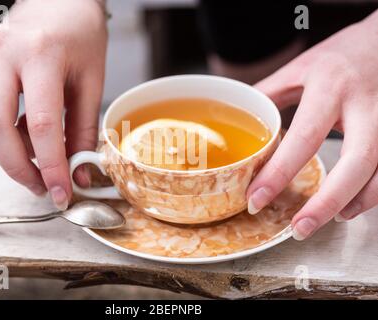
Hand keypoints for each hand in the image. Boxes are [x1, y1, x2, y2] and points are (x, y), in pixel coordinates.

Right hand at [0, 0, 106, 209]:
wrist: (60, 2)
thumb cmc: (81, 35)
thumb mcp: (92, 81)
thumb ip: (84, 130)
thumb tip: (79, 172)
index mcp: (40, 54)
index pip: (41, 123)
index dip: (52, 165)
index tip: (62, 191)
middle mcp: (4, 57)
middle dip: (17, 168)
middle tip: (43, 186)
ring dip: (11, 153)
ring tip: (42, 156)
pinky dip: (5, 136)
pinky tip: (27, 132)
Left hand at [247, 10, 377, 239]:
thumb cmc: (340, 55)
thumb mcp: (300, 68)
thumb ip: (269, 95)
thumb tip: (239, 122)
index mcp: (331, 86)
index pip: (303, 137)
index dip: (278, 173)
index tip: (256, 199)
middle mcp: (366, 104)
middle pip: (355, 161)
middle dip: (325, 201)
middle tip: (297, 228)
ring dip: (351, 203)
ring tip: (318, 222)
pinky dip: (370, 194)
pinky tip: (349, 207)